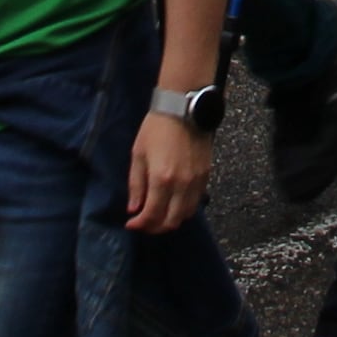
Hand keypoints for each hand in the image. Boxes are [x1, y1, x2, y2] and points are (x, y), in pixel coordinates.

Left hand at [124, 106, 211, 233]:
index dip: (140, 225)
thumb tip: (134, 208)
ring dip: (171, 220)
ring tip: (159, 215)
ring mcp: (196, 181)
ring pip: (186, 215)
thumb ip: (136, 184)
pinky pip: (196, 202)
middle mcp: (181, 185)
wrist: (183, 108)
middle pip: (171, 222)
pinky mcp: (205, 176)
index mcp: (161, 179)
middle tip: (144, 223)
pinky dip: (184, 209)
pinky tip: (173, 203)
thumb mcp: (138, 154)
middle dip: (155, 228)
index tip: (131, 223)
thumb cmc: (156, 128)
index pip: (151, 215)